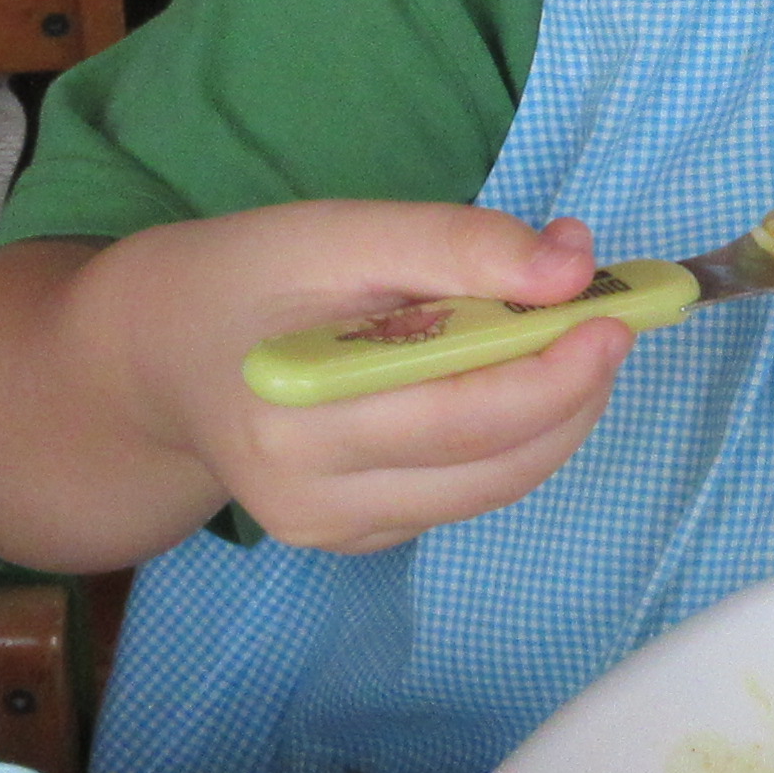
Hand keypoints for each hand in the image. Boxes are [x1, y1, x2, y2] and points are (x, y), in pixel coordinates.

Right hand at [114, 202, 633, 554]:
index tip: (613, 315)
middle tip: (607, 321)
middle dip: (570, 395)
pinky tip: (497, 379)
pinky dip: (504, 440)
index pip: (459, 417)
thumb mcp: (339, 231)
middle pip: (489, 467)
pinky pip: (461, 495)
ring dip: (552, 418)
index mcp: (293, 420)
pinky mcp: (354, 541)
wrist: (160, 353)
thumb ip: (455, 245)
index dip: (554, 374)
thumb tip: (573, 270)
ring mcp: (332, 533)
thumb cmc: (247, 278)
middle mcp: (309, 500)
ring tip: (566, 340)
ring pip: (489, 490)